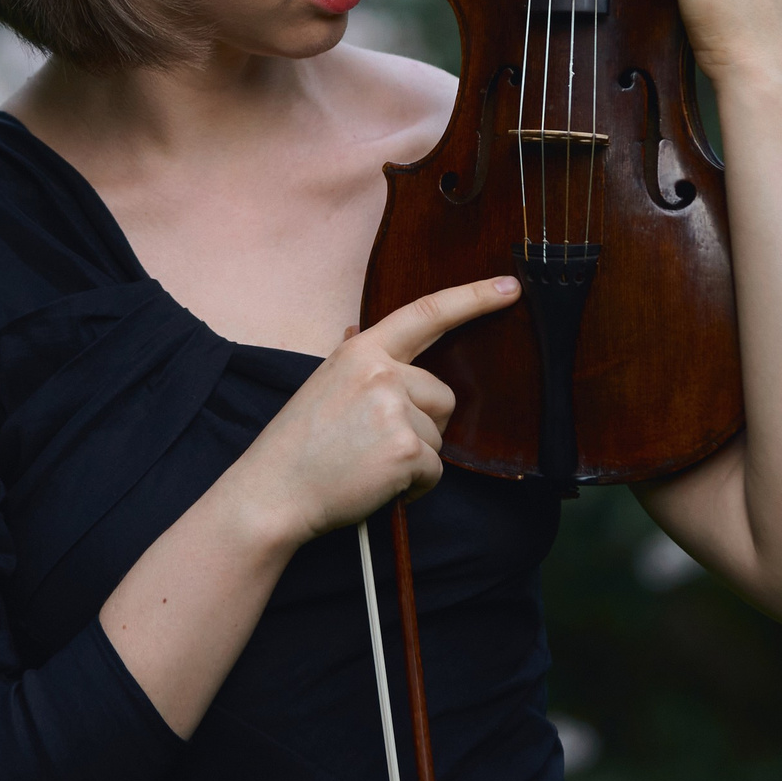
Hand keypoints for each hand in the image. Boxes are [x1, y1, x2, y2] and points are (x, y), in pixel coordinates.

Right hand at [234, 275, 518, 544]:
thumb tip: (372, 340)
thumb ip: (360, 365)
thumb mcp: (324, 385)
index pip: (426, 313)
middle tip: (375, 445)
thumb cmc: (297, 446)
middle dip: (423, 425)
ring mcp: (394, 410)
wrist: (272, 493)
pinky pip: (434, 470)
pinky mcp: (405, 450)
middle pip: (442, 395)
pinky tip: (377, 486)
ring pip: (439, 437)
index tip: (509, 288)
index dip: (473, 298)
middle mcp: (381, 373)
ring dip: (414, 458)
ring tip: (369, 465)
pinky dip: (413, 486)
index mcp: (361, 352)